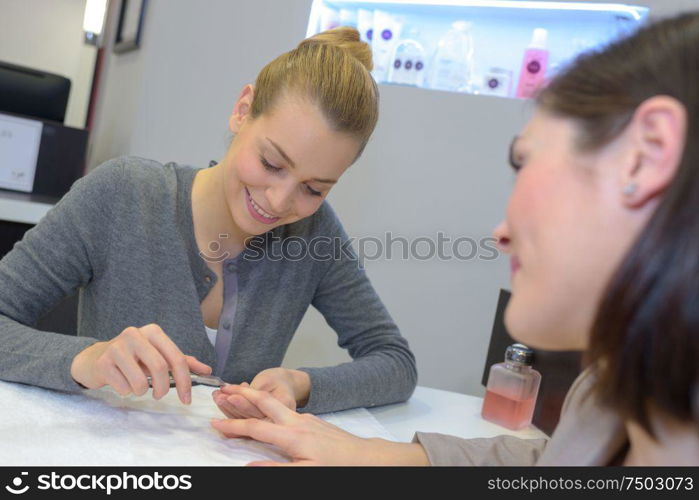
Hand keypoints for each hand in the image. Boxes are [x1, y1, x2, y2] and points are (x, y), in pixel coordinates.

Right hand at [70, 323, 211, 403]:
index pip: (177, 358)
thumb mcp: (158, 355)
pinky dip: (126, 391)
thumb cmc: (133, 358)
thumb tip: (207, 370)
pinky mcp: (102, 362)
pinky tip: (121, 382)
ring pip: (140, 382)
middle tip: (160, 396)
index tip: (187, 399)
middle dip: (163, 389)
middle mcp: (135, 334)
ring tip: (136, 385)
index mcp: (153, 332)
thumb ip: (182, 362)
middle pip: (160, 369)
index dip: (185, 381)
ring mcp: (117, 347)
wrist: (95, 358)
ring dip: (142, 391)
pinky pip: (123, 388)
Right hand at [210, 386, 429, 465]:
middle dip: (242, 395)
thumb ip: (274, 469)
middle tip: (223, 389)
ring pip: (275, 403)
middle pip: (264, 403)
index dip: (232, 425)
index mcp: (291, 436)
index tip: (213, 423)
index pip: (254, 428)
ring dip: (255, 396)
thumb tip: (247, 466)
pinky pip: (285, 408)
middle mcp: (296, 422)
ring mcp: (305, 419)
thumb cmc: (336, 468)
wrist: (365, 457)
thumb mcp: (305, 474)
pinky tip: (267, 407)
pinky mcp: (313, 420)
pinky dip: (270, 404)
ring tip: (239, 391)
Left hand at [212, 367, 309, 418]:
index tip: (230, 395)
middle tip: (219, 397)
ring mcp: (268, 426)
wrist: (285, 387)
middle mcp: (278, 420)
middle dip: (232, 406)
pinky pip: (243, 424)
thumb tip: (237, 394)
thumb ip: (255, 390)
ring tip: (217, 397)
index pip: (261, 406)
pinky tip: (219, 407)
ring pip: (245, 421)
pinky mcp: (258, 427)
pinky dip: (229, 414)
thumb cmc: (276, 380)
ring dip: (228, 410)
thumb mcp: (268, 380)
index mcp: (285, 407)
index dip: (244, 402)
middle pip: (251, 417)